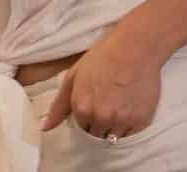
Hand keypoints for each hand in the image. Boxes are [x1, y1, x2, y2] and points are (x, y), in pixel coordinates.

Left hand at [42, 31, 163, 139]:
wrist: (133, 49)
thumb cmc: (101, 59)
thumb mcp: (72, 77)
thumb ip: (58, 106)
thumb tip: (44, 128)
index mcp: (81, 109)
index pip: (81, 128)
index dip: (86, 116)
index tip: (92, 103)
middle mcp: (101, 118)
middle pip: (97, 134)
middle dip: (98, 123)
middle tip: (105, 103)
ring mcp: (123, 121)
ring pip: (114, 136)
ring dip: (114, 126)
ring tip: (117, 104)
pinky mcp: (142, 121)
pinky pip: (131, 133)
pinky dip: (129, 124)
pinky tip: (129, 105)